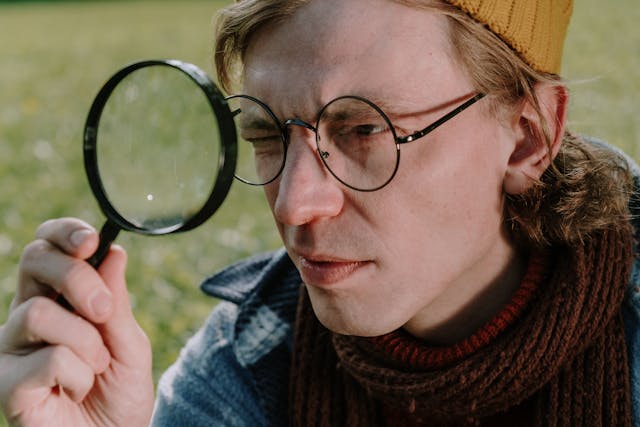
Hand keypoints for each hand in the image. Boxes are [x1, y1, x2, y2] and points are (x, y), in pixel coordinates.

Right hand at [0, 218, 153, 426]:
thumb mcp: (129, 341)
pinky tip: (76, 390)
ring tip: (96, 367)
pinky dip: (78, 374)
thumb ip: (116, 301)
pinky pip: (47, 358)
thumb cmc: (120, 392)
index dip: (63, 233)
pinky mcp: (6, 382)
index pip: (47, 248)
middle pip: (34, 261)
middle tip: (103, 311)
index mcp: (59, 298)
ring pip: (40, 312)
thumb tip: (112, 252)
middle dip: (76, 277)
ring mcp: (12, 348)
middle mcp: (29, 316)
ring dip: (86, 341)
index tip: (89, 241)